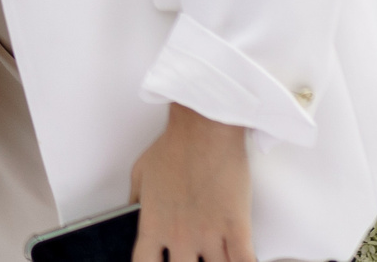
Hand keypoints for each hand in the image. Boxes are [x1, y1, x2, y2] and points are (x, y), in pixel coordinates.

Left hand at [129, 105, 253, 261]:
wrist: (204, 127)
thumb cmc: (173, 146)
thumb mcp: (141, 174)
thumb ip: (136, 202)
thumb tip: (132, 218)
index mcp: (153, 224)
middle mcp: (179, 236)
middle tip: (195, 256)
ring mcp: (209, 234)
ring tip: (218, 255)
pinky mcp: (237, 227)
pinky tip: (244, 260)